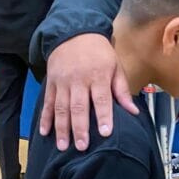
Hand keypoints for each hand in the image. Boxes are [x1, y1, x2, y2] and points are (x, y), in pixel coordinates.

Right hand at [39, 33, 137, 150]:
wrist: (74, 31)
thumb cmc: (100, 53)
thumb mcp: (115, 67)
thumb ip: (122, 90)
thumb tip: (133, 112)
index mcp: (98, 76)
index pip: (102, 99)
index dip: (104, 116)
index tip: (105, 133)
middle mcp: (79, 80)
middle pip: (78, 106)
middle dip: (80, 128)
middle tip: (82, 147)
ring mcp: (62, 82)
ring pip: (61, 107)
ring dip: (61, 128)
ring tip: (63, 146)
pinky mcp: (51, 82)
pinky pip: (48, 102)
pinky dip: (45, 118)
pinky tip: (45, 132)